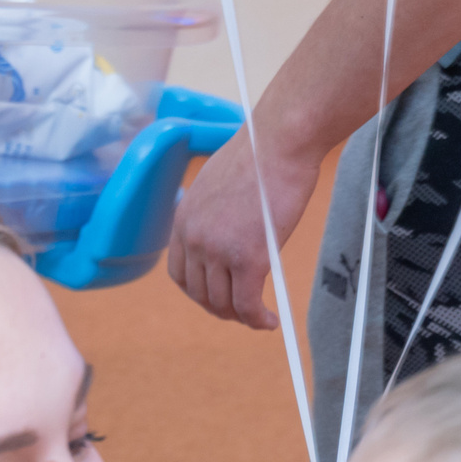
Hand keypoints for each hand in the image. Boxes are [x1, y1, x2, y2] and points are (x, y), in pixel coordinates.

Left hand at [167, 132, 322, 330]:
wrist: (281, 140)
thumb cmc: (262, 154)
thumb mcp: (220, 183)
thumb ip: (216, 214)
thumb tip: (232, 234)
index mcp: (184, 219)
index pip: (179, 273)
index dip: (197, 291)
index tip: (216, 295)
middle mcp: (193, 238)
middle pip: (199, 294)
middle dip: (220, 309)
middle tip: (242, 311)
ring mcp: (218, 250)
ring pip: (223, 304)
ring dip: (241, 317)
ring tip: (259, 318)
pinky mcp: (248, 259)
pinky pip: (248, 305)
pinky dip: (257, 320)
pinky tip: (269, 321)